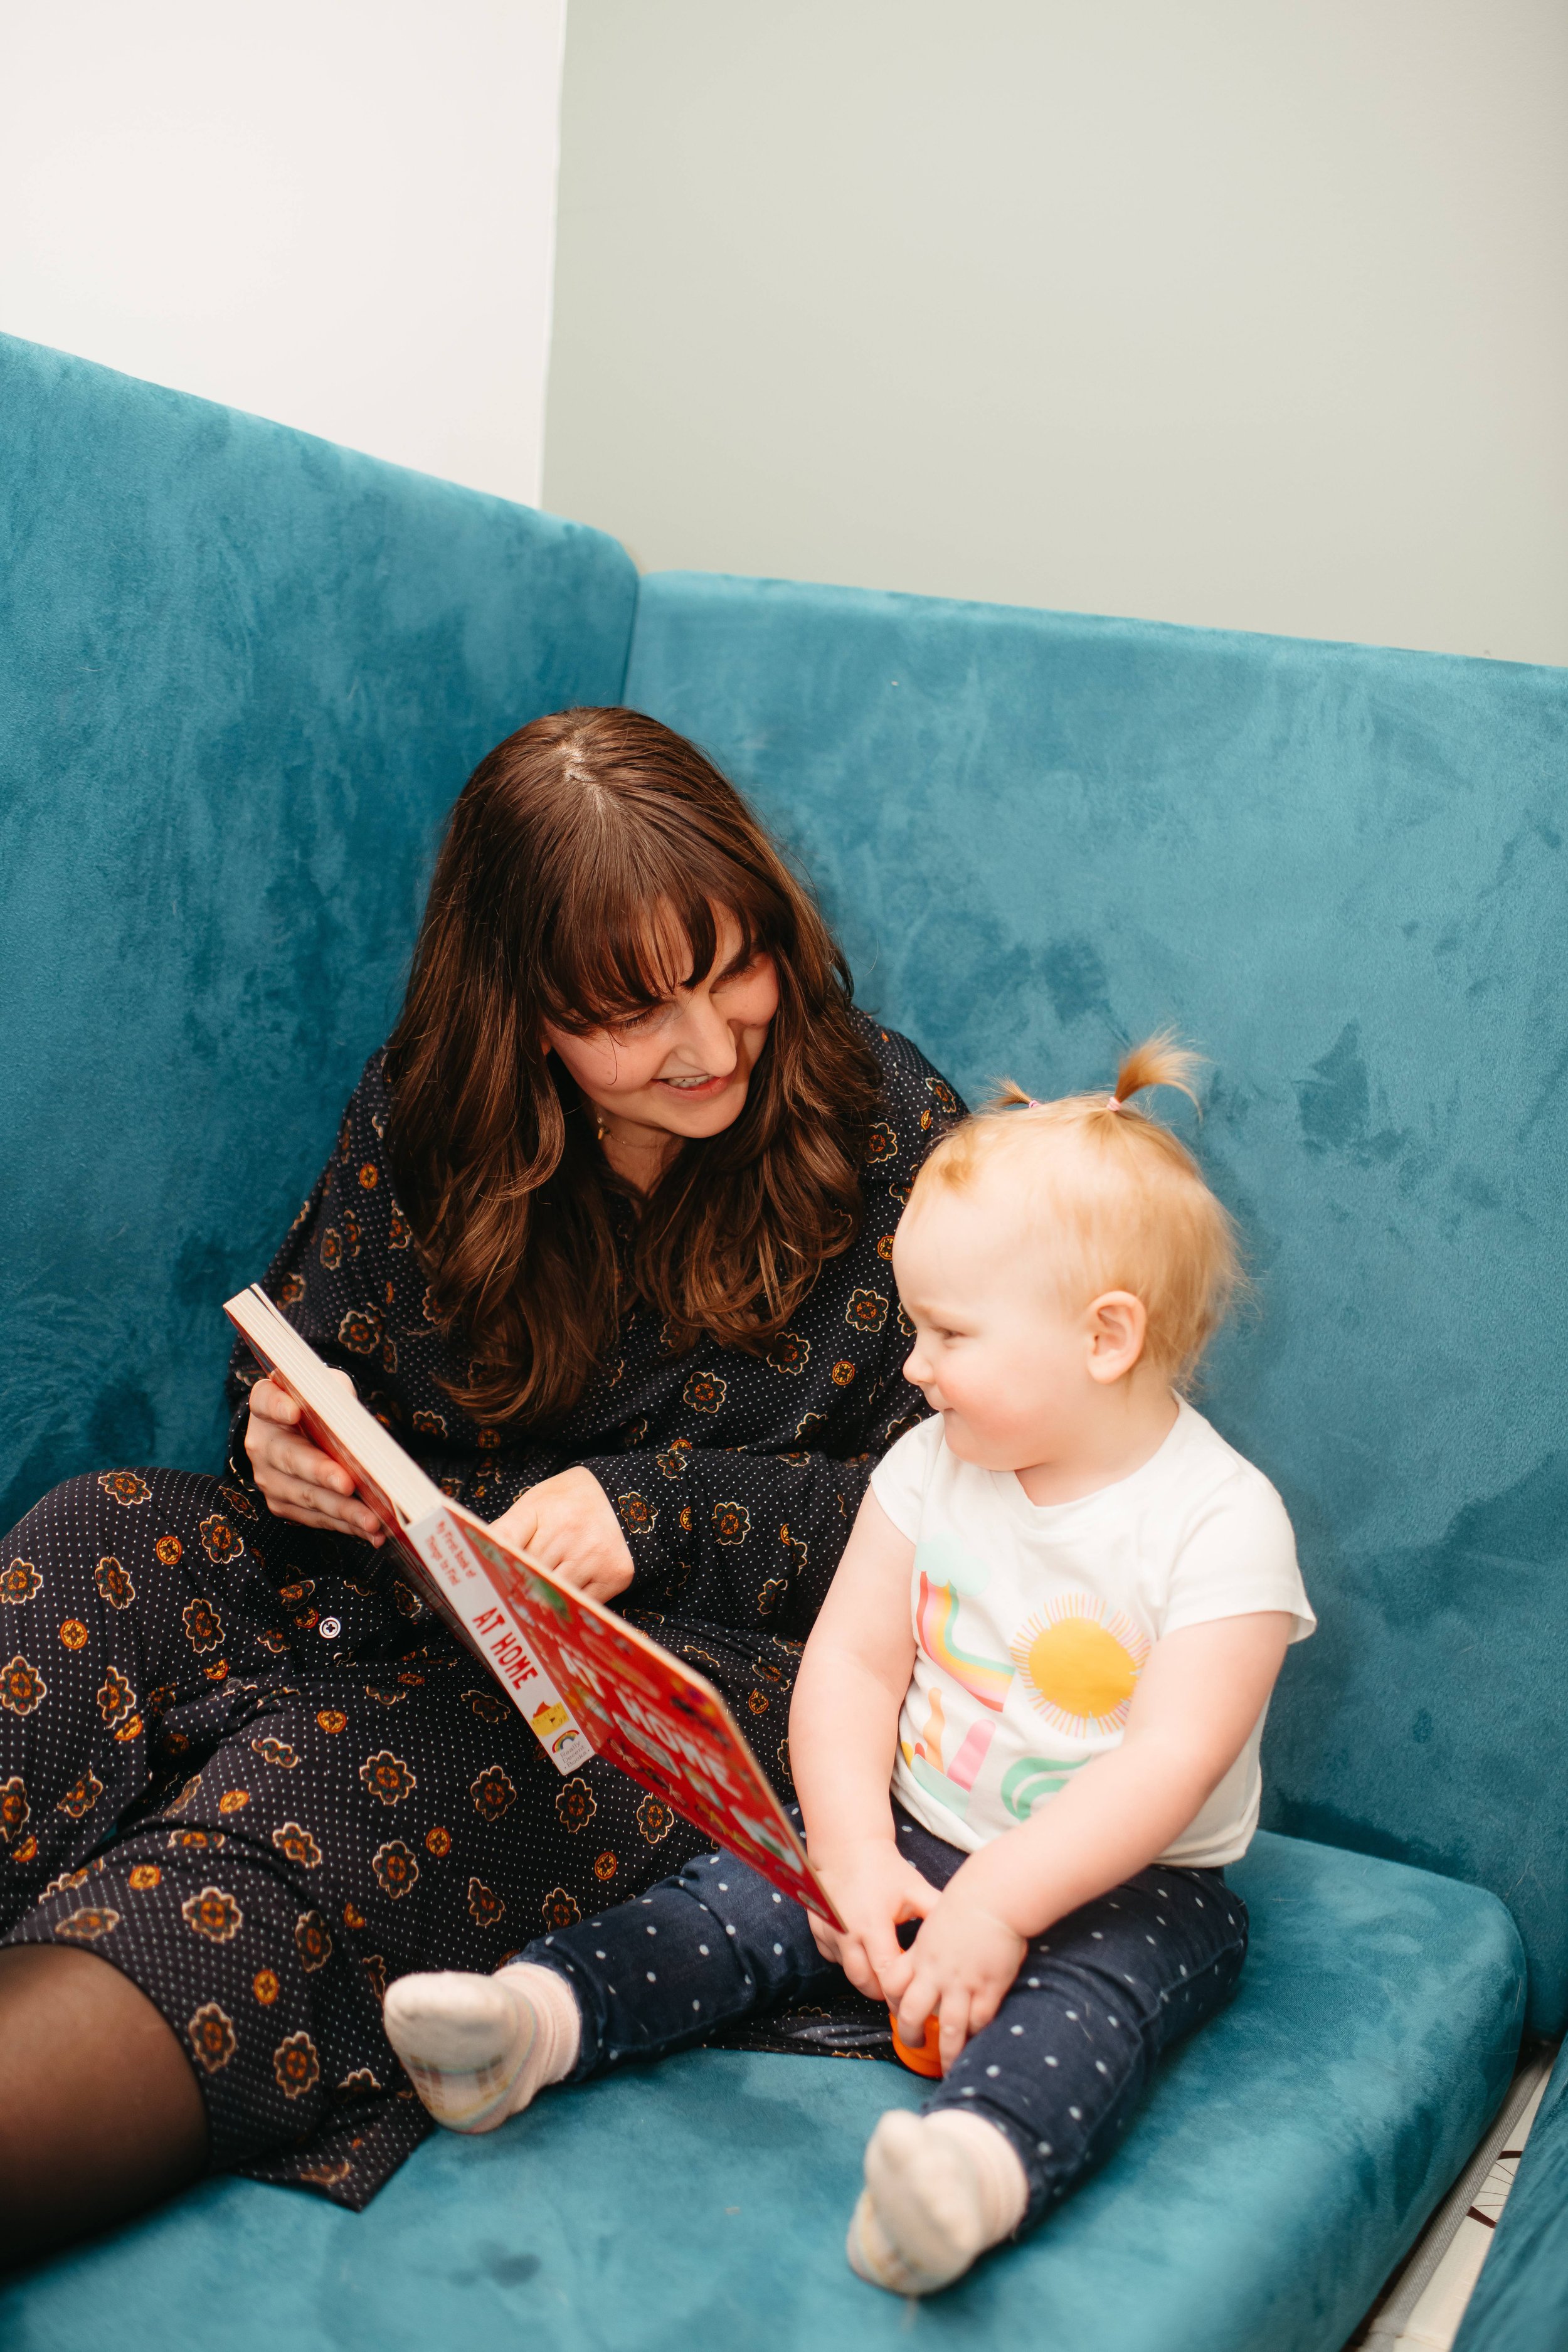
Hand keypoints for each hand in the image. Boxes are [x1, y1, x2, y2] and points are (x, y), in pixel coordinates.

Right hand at [244, 1371, 383, 1543]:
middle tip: (349, 1484)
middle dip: (322, 1474)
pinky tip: (371, 1531)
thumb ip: (336, 1397)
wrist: (305, 1431)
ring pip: (305, 1495)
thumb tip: (358, 1425)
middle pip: (290, 1458)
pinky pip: (315, 1517)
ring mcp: (268, 1478)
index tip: (294, 1411)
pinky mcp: (282, 1504)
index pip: (265, 1400)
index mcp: (266, 1404)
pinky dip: (345, 1525)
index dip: (278, 1406)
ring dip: (341, 1510)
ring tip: (372, 1519)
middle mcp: (261, 1443)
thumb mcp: (328, 1388)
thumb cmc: (320, 1405)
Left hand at [490, 1467, 634, 1604]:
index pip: (505, 1541)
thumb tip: (480, 1557)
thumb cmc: (570, 1501)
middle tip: (512, 1594)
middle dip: (518, 1584)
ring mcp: (594, 1556)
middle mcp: (569, 1532)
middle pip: (529, 1574)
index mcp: (543, 1509)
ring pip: (554, 1594)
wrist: (622, 1496)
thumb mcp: (536, 1502)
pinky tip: (568, 1596)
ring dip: (545, 1598)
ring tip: (539, 1598)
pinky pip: (582, 1604)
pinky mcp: (614, 1575)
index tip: (483, 1581)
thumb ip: (509, 1529)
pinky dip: (572, 1604)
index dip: (491, 1562)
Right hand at [803, 1837, 937, 2004]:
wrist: (847, 1848)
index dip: (902, 1992)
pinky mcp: (818, 1931)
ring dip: (867, 1978)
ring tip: (886, 1977)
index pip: (887, 1976)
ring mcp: (828, 1933)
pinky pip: (834, 1959)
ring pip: (848, 1974)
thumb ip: (937, 1913)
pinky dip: (849, 1962)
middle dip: (884, 1993)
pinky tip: (864, 1953)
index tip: (915, 1995)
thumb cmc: (884, 1869)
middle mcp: (846, 1934)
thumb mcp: (914, 1889)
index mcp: (873, 1926)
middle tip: (902, 1993)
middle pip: (864, 1983)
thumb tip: (966, 1936)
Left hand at [894, 1882, 1027, 2073]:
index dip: (890, 2000)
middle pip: (911, 2014)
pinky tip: (978, 2041)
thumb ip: (931, 1941)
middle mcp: (935, 1973)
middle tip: (915, 2044)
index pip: (891, 1983)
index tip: (897, 2008)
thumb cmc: (969, 1901)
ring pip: (949, 2030)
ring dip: (947, 2053)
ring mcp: (962, 1983)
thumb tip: (930, 1954)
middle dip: (910, 2034)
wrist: (995, 1897)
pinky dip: (977, 2035)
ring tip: (949, 2066)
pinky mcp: (988, 1987)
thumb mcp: (937, 1917)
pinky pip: (979, 2021)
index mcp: (920, 1954)